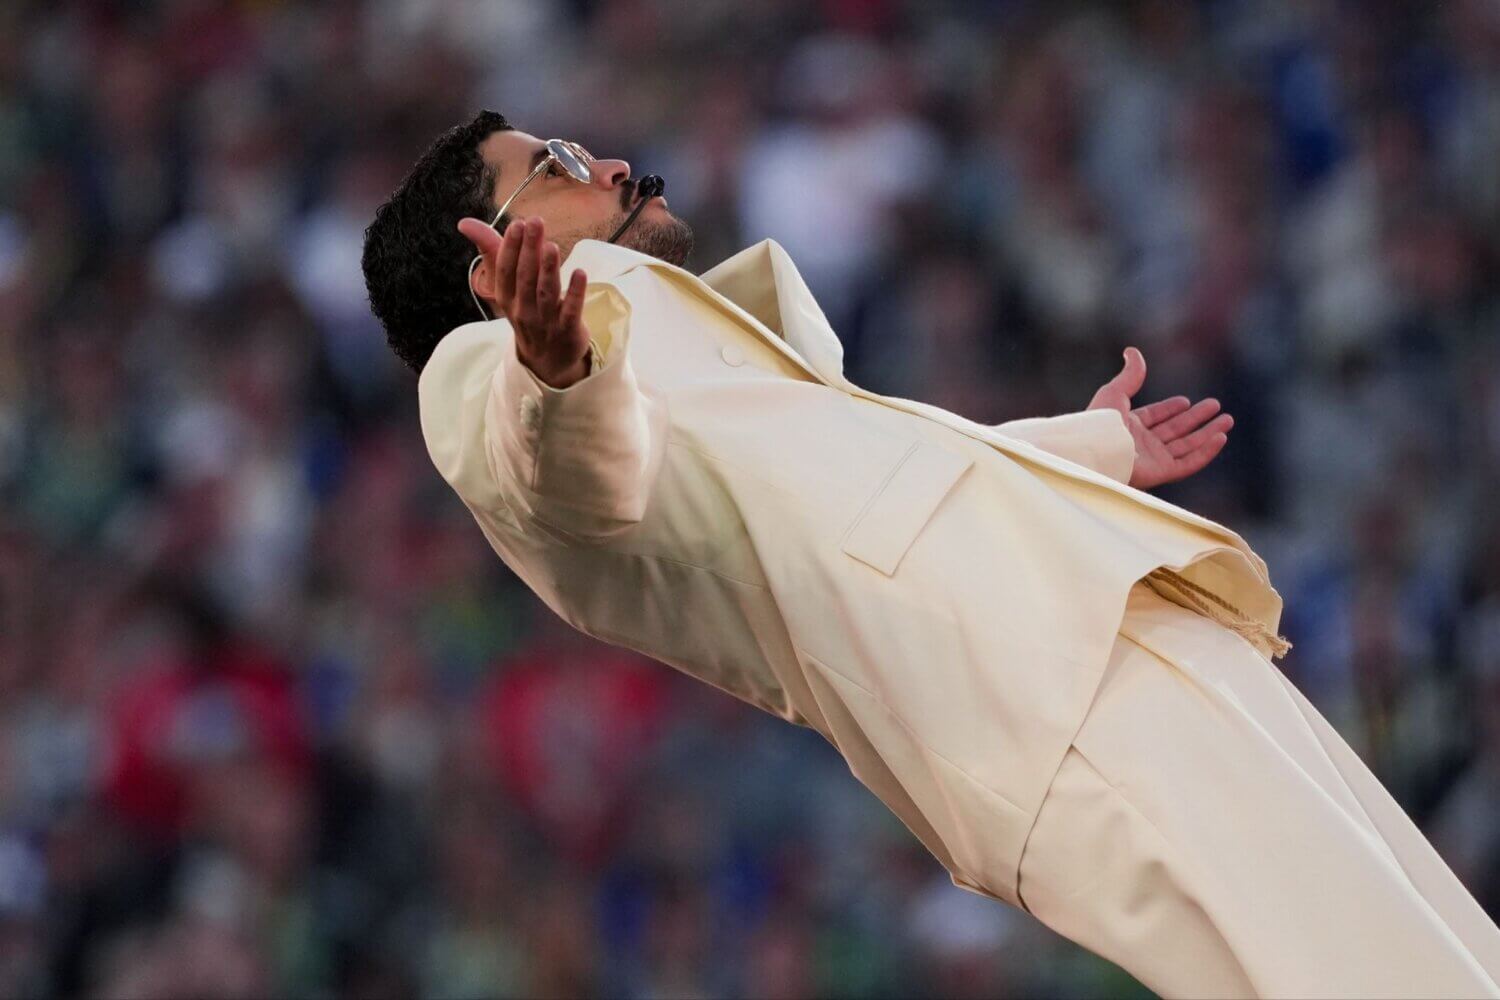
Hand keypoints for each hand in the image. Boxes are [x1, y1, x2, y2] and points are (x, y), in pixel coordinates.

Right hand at [457, 215, 591, 388]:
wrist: (546, 358)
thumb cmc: (525, 310)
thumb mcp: (507, 284)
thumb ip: (492, 250)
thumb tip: (465, 223)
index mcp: (506, 297)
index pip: (505, 270)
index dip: (510, 248)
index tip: (517, 224)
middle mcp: (523, 310)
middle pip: (525, 278)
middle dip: (529, 250)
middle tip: (536, 223)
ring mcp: (546, 321)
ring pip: (546, 293)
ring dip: (549, 269)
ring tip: (551, 246)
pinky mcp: (568, 330)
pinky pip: (571, 311)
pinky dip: (575, 293)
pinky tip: (580, 273)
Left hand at [1087, 347, 1232, 489]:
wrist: (1097, 452)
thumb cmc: (1100, 423)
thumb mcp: (1115, 392)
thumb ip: (1130, 375)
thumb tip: (1133, 351)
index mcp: (1127, 426)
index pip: (1154, 417)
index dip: (1170, 409)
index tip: (1186, 401)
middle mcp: (1140, 444)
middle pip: (1175, 431)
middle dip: (1196, 419)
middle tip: (1216, 406)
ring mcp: (1151, 459)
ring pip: (1186, 446)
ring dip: (1208, 433)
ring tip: (1227, 420)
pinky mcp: (1161, 472)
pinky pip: (1188, 463)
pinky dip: (1206, 451)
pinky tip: (1221, 438)